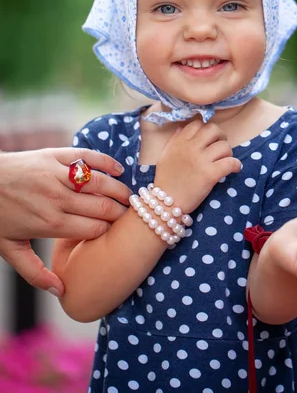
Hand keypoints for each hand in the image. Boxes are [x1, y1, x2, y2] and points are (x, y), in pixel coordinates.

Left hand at [0, 147, 130, 294]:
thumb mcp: (9, 249)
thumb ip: (35, 273)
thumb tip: (61, 292)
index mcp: (51, 224)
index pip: (95, 229)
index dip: (111, 233)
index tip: (119, 235)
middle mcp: (58, 198)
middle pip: (103, 207)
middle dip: (121, 214)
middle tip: (133, 217)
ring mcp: (57, 174)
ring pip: (100, 182)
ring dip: (119, 190)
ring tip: (131, 197)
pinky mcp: (54, 155)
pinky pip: (87, 157)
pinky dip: (106, 162)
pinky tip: (119, 169)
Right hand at [154, 120, 241, 212]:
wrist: (165, 203)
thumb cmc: (165, 179)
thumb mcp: (164, 155)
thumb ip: (174, 139)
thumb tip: (183, 127)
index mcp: (180, 142)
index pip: (198, 123)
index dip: (205, 129)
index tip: (208, 139)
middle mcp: (191, 147)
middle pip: (214, 129)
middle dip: (220, 136)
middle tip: (220, 147)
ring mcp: (201, 160)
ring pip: (225, 146)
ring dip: (228, 153)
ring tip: (224, 161)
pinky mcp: (210, 174)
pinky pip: (231, 162)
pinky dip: (236, 165)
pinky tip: (233, 169)